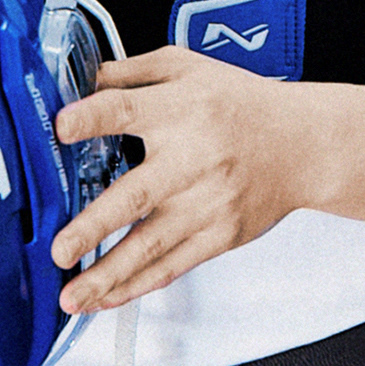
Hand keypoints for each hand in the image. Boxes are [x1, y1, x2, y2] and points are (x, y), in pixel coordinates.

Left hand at [51, 46, 299, 313]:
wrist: (303, 145)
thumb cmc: (240, 104)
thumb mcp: (186, 68)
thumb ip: (130, 73)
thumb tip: (76, 82)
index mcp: (180, 109)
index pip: (127, 110)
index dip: (93, 118)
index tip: (61, 128)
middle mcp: (193, 158)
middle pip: (137, 195)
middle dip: (95, 226)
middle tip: (60, 249)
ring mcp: (208, 203)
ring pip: (152, 245)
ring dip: (108, 274)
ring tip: (72, 295)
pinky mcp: (220, 236)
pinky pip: (173, 266)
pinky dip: (137, 285)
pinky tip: (106, 297)